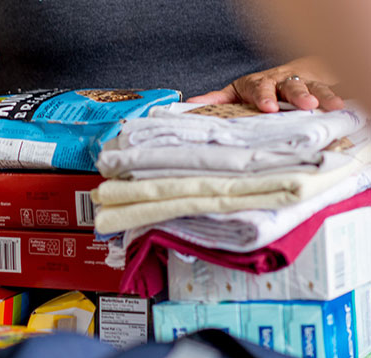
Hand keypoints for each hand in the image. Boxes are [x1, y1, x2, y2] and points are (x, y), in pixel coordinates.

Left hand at [188, 57, 344, 112]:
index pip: (260, 88)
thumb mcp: (235, 93)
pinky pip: (330, 91)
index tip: (267, 106)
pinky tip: (343, 106)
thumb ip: (216, 101)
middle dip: (296, 95)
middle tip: (304, 105)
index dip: (264, 97)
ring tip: (330, 106)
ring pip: (313, 87)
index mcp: (258, 84)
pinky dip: (337, 98)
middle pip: (290, 85)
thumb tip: (191, 105)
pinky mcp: (319, 89)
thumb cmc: (258, 88)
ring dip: (322, 96)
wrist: (286, 74)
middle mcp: (282, 81)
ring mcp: (302, 84)